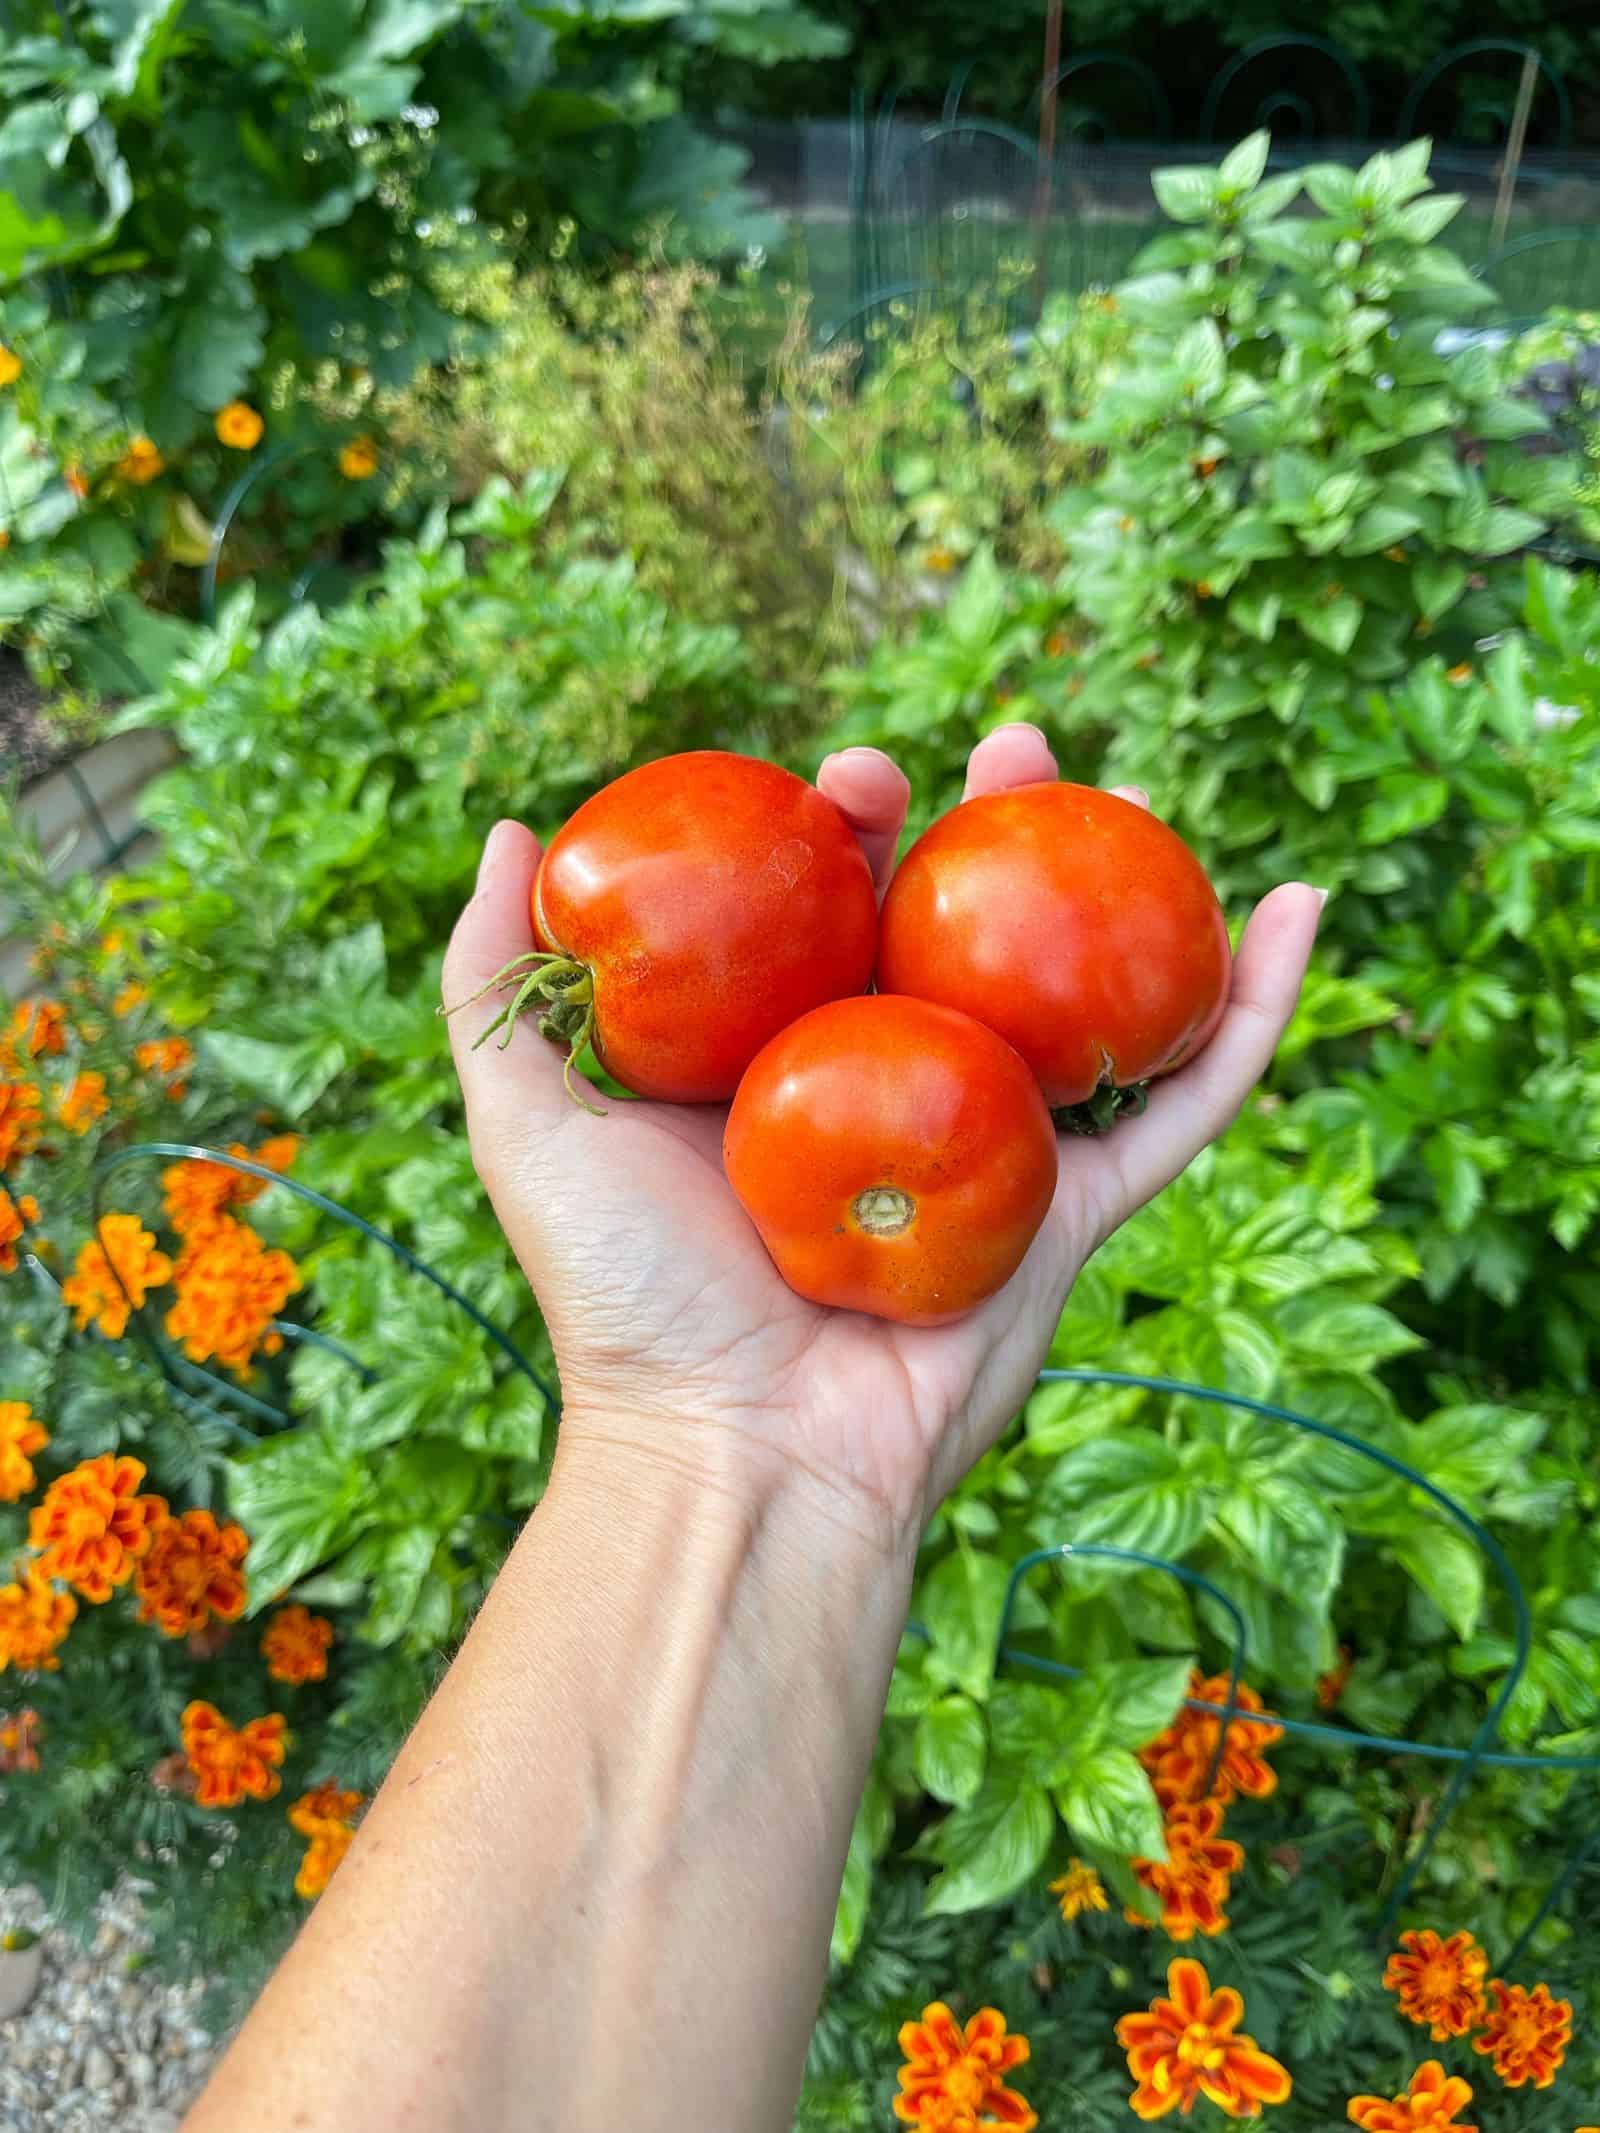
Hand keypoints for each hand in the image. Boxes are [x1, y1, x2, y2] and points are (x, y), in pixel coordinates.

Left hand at [443, 728, 1321, 1552]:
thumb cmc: (627, 1293)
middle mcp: (896, 1099)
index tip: (848, 782)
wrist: (736, 1452)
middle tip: (1012, 746)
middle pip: (968, 933)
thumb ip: (499, 985)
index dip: (846, 831)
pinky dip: (1256, 1015)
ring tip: (1129, 793)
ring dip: (1123, 892)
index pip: (835, 914)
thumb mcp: (526, 1120)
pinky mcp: (1079, 1212)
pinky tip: (1299, 914)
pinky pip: (1189, 1102)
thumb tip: (515, 836)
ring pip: (1081, 998)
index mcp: (784, 1067)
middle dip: (994, 829)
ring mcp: (997, 1152)